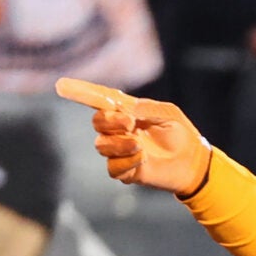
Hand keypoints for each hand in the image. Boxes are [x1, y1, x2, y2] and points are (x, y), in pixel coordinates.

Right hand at [55, 78, 210, 193]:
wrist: (194, 163)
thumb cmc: (181, 133)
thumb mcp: (169, 114)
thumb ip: (148, 108)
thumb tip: (127, 109)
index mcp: (127, 111)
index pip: (99, 100)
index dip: (81, 92)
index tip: (61, 85)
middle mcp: (119, 130)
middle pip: (97, 122)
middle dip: (109, 120)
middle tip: (130, 123)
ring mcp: (121, 151)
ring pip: (102, 146)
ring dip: (118, 143)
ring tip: (139, 144)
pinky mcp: (126, 170)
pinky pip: (113, 168)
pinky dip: (126, 161)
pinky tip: (141, 158)